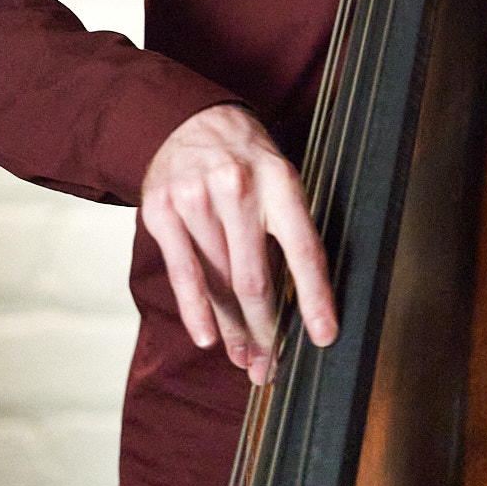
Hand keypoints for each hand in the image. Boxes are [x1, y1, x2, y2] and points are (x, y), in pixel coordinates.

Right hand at [140, 104, 337, 382]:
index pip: (303, 248)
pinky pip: (182, 273)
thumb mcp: (277, 179)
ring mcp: (195, 198)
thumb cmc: (245, 160)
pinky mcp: (162, 211)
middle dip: (266, 330)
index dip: (315, 297)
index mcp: (278, 179)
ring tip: (244, 359)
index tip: (324, 337)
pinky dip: (196, 311)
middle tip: (272, 366)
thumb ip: (286, 231)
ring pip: (218, 282)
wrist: (187, 119)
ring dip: (233, 329)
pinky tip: (208, 338)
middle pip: (254, 278)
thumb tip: (301, 302)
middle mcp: (237, 187)